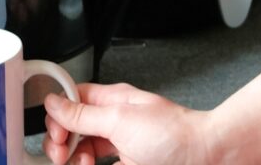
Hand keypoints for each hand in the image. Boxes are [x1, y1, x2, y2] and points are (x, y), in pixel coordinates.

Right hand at [42, 84, 221, 164]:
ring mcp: (123, 146)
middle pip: (75, 130)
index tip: (55, 135)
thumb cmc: (173, 134)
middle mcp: (116, 122)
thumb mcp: (120, 120)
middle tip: (63, 155)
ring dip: (76, 160)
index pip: (73, 101)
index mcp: (113, 101)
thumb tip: (53, 103)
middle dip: (63, 143)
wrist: (207, 157)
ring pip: (85, 152)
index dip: (58, 117)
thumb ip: (84, 114)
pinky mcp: (130, 164)